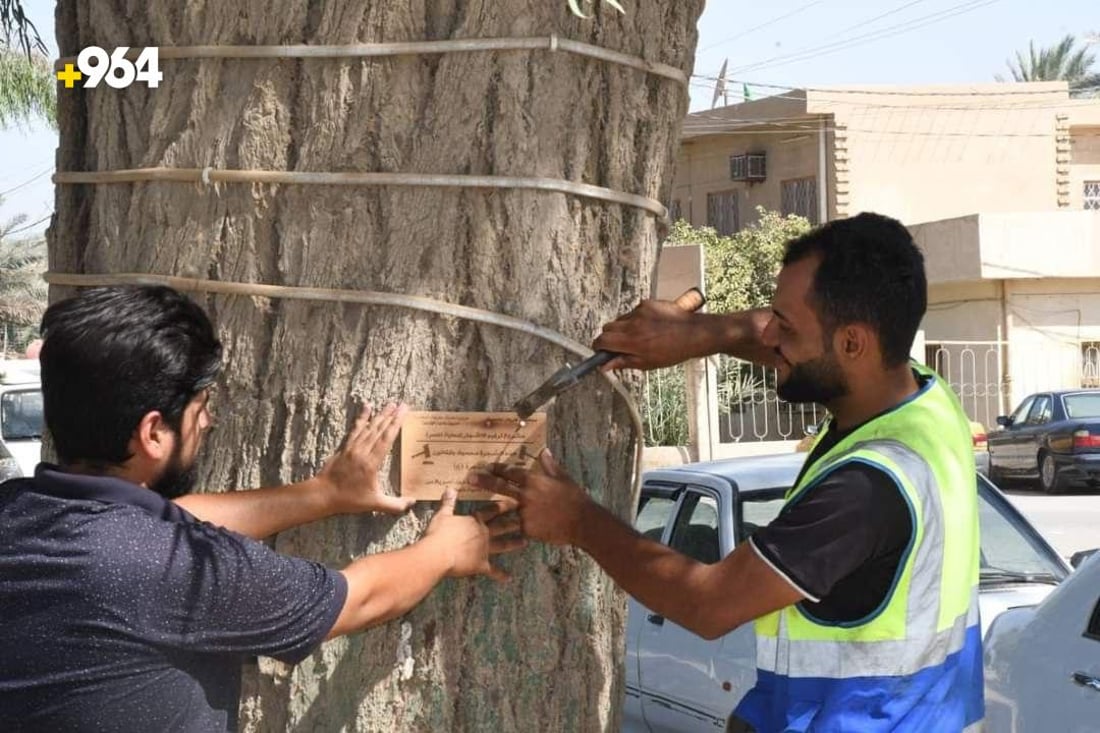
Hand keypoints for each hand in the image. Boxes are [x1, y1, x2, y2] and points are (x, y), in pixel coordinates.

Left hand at [317, 403, 414, 515]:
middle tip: (401, 404)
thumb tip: (413, 503)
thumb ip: (395, 505)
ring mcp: (352, 448)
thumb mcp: (374, 504)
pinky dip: (362, 418)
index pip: (386, 439)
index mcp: (371, 463)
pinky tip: (366, 408)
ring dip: (380, 415)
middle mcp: (362, 451)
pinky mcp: (345, 447)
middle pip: (379, 429)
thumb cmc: (349, 500)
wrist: (324, 494)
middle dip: (391, 416)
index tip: (404, 412)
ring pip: (368, 427)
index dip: (396, 424)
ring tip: (389, 404)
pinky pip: (355, 429)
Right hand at [425, 489, 524, 581]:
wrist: (438, 554)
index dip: (503, 506)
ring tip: (525, 543)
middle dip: (514, 523)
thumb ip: (448, 503)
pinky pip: (493, 571)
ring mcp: (485, 549)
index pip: (492, 511)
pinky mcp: (481, 565)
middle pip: (502, 527)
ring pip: (503, 545)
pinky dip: (501, 575)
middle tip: (525, 521)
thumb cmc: (439, 533)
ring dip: (513, 544)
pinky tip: (509, 578)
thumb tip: (450, 489)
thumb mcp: (442, 515)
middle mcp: (484, 533)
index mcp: (475, 521)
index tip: (516, 502)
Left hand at [466, 450, 592, 545]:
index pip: (511, 472)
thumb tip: (544, 451)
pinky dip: (518, 526)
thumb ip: (550, 466)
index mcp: (534, 481)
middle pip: (500, 487)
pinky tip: (517, 528)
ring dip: (496, 509)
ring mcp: (525, 512)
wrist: (582, 522)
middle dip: (484, 481)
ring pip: (507, 510)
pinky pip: (518, 526)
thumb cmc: (575, 498)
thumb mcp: (564, 478)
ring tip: (481, 511)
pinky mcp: (527, 528)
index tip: (488, 466)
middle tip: (471, 478)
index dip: (498, 468)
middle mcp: (526, 495)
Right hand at [595, 304, 778, 370]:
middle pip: (607, 328)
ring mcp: (640, 311)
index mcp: (632, 341)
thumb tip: (606, 366)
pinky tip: (650, 327)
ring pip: (620, 320)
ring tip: (640, 337)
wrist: (695, 334)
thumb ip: (624, 362)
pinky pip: (633, 312)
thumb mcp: (648, 363)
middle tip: (621, 346)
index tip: (601, 351)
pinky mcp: (647, 303)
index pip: (602, 340)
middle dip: (610, 337)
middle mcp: (633, 324)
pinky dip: (636, 319)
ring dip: (624, 329)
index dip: (599, 347)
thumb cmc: (675, 351)